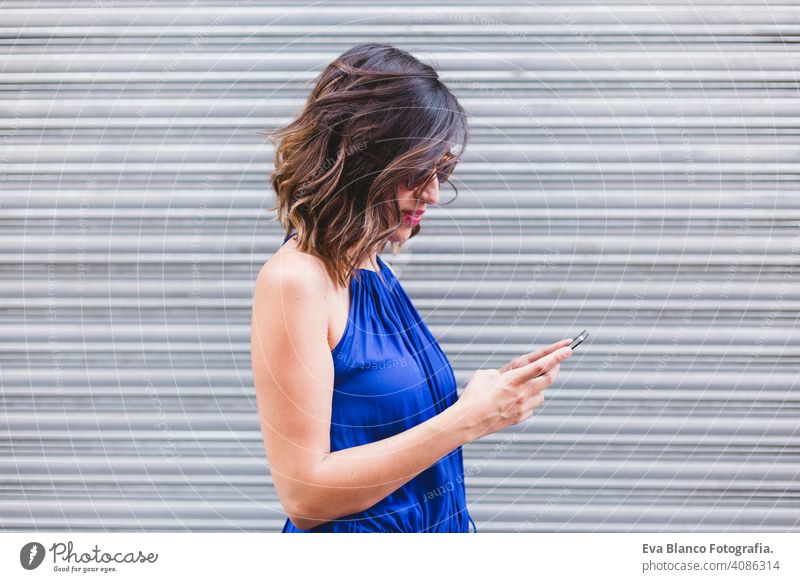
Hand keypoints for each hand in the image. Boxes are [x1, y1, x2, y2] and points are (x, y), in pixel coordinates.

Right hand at [453, 341, 572, 441]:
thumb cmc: (472, 396)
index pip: (541, 364)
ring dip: (539, 386)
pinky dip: (529, 400)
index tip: (568, 348)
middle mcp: (522, 393)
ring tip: (526, 384)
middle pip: (549, 378)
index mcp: (513, 379)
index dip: (557, 355)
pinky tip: (517, 400)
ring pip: (542, 394)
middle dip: (555, 368)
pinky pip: (532, 406)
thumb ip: (501, 372)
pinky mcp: (521, 417)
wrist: (467, 422)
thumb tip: (510, 376)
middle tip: (556, 363)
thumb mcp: (484, 375)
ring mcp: (523, 407)